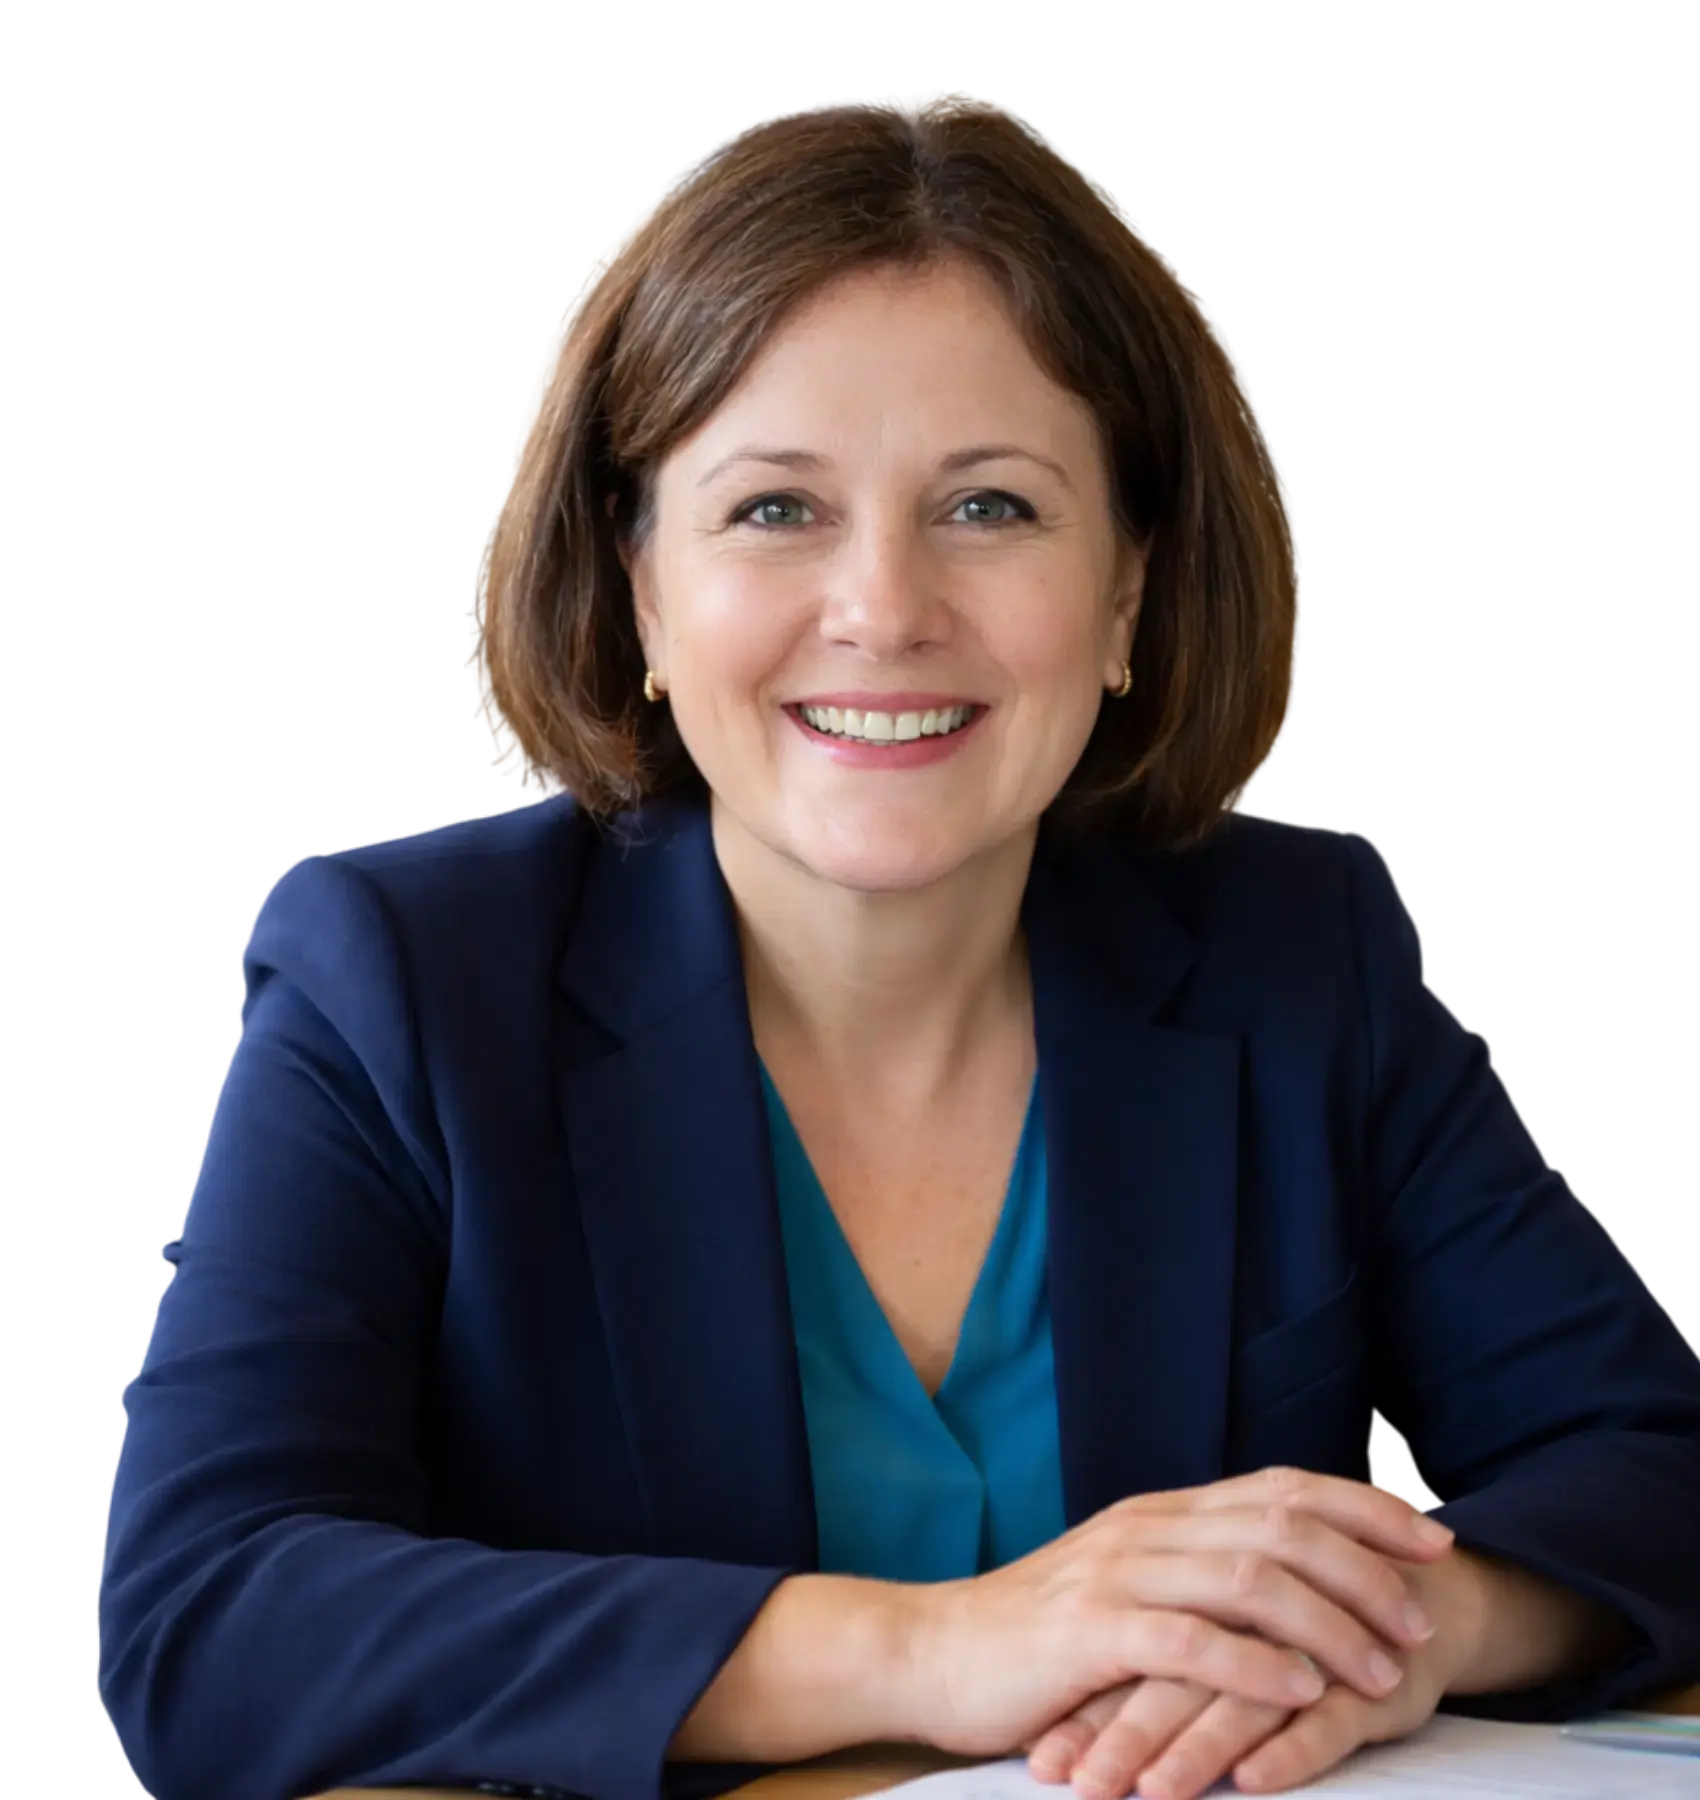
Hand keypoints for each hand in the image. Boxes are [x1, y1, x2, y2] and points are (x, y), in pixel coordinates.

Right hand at [907, 1466, 1457, 1758]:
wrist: (936, 1653)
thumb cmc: (1040, 1638)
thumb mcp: (1125, 1587)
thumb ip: (1193, 1577)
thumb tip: (1288, 1582)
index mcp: (1163, 1513)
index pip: (1281, 1485)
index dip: (1363, 1506)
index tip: (1432, 1533)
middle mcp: (1149, 1528)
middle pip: (1281, 1524)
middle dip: (1368, 1566)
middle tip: (1424, 1618)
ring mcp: (1118, 1575)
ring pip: (1249, 1577)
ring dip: (1331, 1621)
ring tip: (1384, 1667)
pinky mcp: (1091, 1633)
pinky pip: (1191, 1641)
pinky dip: (1256, 1663)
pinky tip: (1300, 1691)